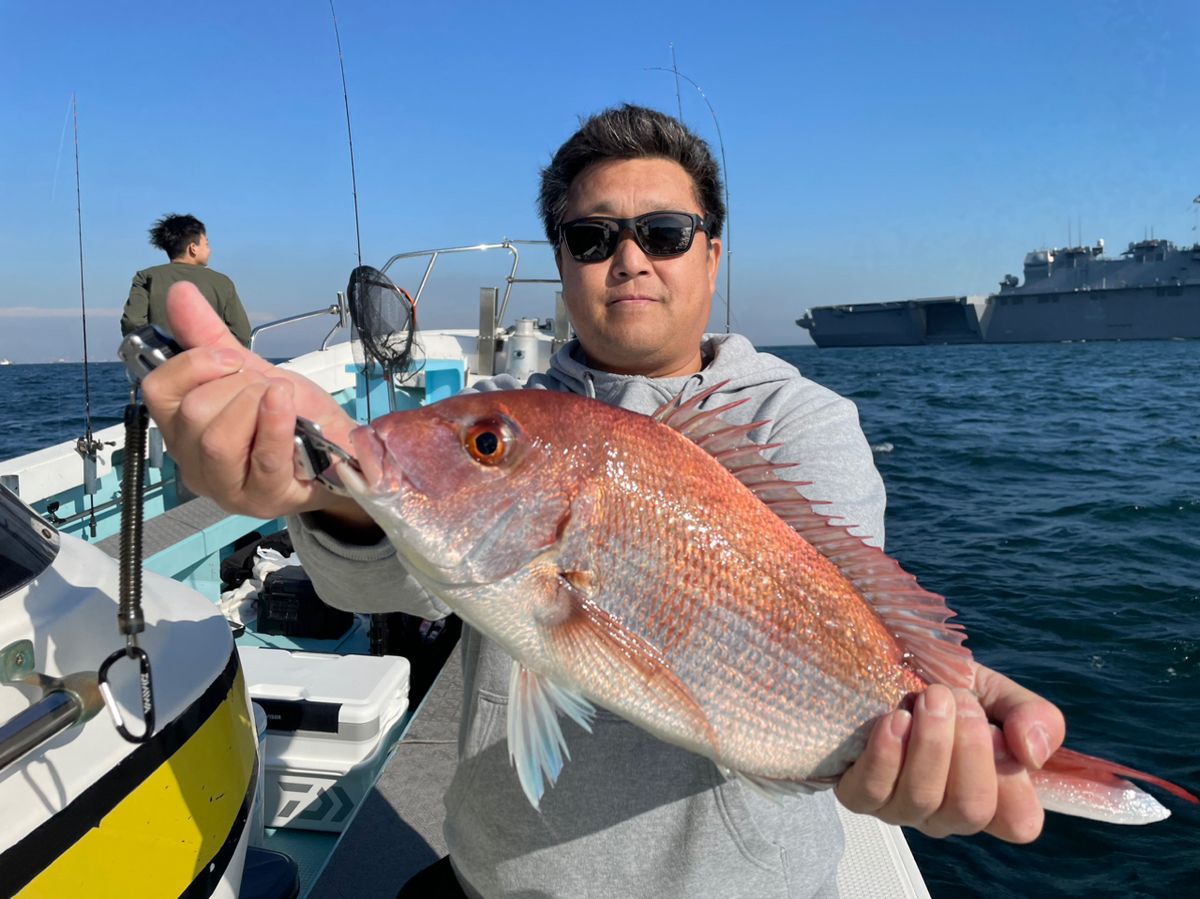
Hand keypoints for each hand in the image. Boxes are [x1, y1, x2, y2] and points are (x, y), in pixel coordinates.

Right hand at [140, 282, 374, 529]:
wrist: (342, 453)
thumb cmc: (291, 417)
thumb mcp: (251, 373)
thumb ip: (211, 338)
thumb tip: (180, 291)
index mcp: (181, 430)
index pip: (158, 391)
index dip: (195, 364)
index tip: (232, 359)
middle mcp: (194, 463)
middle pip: (194, 414)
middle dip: (238, 385)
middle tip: (267, 387)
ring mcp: (228, 489)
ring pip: (218, 439)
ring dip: (256, 405)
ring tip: (281, 401)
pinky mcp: (266, 499)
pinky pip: (263, 458)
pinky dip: (275, 424)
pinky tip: (286, 403)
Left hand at [834, 664, 1065, 842]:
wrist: (887, 663)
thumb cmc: (946, 686)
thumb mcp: (997, 693)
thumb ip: (1034, 717)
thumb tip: (1032, 753)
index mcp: (990, 796)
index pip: (1018, 822)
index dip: (1013, 783)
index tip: (996, 732)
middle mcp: (946, 813)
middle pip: (969, 810)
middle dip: (969, 750)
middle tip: (960, 701)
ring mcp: (901, 808)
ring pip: (922, 799)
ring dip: (930, 743)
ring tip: (928, 699)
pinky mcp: (858, 795)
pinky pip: (872, 791)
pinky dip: (887, 754)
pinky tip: (894, 720)